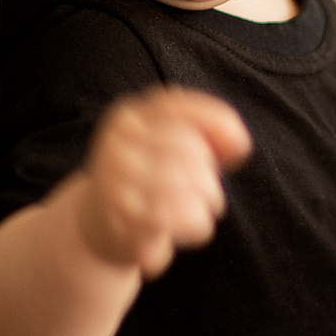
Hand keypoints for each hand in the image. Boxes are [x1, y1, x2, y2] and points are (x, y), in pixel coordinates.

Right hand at [70, 88, 251, 278]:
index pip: (177, 107)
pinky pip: (181, 217)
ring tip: (197, 211)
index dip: (217, 122)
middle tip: (205, 193)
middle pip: (191, 150)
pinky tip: (186, 228)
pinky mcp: (123, 220)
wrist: (97, 225)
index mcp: (129, 118)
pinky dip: (195, 225)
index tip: (238, 146)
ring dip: (207, 204)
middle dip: (210, 175)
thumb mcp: (170, 147)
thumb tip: (239, 142)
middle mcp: (117, 144)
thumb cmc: (147, 181)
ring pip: (191, 185)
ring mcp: (116, 182)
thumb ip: (206, 134)